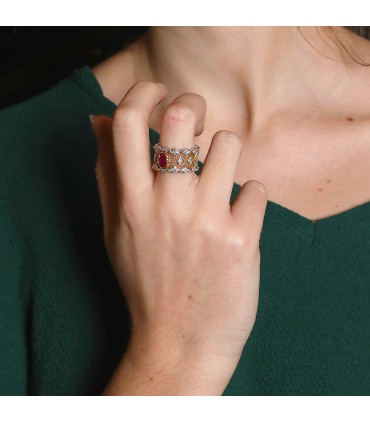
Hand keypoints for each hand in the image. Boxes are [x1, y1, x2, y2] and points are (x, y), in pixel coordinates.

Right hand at [91, 81, 267, 394]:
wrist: (180, 341)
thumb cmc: (146, 283)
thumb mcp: (115, 231)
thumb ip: (107, 174)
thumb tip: (98, 120)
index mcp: (131, 202)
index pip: (127, 122)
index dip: (144, 93)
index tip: (158, 93)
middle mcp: (166, 205)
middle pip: (182, 116)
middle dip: (195, 106)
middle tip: (198, 124)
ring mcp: (206, 221)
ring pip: (229, 145)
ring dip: (228, 155)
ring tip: (221, 180)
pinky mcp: (241, 239)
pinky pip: (256, 189)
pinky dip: (250, 197)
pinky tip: (239, 218)